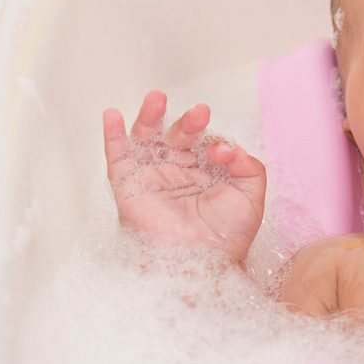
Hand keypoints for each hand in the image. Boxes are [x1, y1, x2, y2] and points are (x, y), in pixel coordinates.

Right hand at [102, 90, 266, 262]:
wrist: (202, 265)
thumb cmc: (227, 237)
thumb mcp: (250, 195)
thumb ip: (247, 164)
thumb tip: (226, 145)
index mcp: (205, 170)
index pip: (207, 142)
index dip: (215, 142)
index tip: (222, 152)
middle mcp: (178, 170)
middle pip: (178, 135)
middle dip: (188, 122)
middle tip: (200, 113)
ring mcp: (152, 177)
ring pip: (147, 138)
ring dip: (150, 116)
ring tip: (156, 98)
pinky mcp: (129, 188)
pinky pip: (118, 157)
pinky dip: (113, 136)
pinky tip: (113, 116)